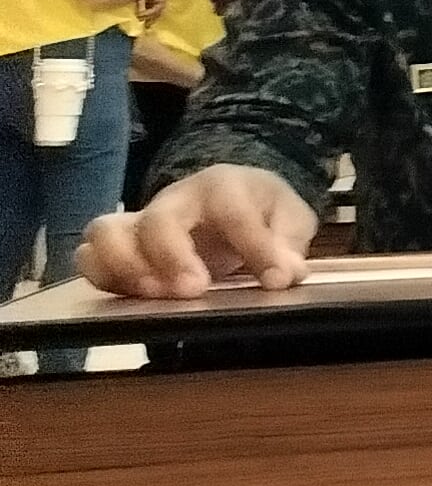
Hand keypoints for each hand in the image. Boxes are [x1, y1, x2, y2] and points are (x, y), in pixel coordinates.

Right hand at [79, 166, 315, 297]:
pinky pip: (89, 257)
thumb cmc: (259, 209)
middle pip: (158, 219)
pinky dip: (102, 278)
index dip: (255, 247)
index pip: (234, 211)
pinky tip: (130, 299)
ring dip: (125, 267)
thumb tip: (286, 271)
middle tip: (193, 290)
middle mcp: (174, 199)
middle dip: (172, 256)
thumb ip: (289, 242)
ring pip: (105, 232)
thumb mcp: (289, 217)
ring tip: (153, 295)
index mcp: (223, 186)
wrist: (230, 196)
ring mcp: (139, 221)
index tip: (274, 280)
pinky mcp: (118, 246)